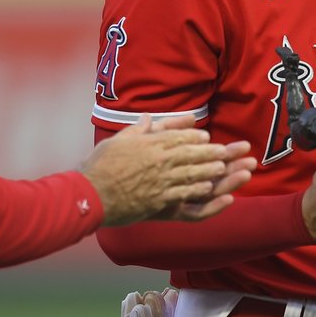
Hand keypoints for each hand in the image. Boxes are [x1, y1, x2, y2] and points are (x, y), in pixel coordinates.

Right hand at [82, 114, 254, 226]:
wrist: (91, 193)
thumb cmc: (101, 165)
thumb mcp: (119, 140)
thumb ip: (138, 128)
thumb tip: (149, 117)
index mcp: (148, 143)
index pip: (177, 137)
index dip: (194, 137)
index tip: (206, 137)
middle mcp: (157, 160)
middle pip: (190, 154)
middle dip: (209, 153)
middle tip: (224, 152)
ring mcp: (159, 180)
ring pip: (190, 173)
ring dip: (208, 170)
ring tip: (222, 169)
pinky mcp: (158, 199)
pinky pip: (182, 193)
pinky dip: (196, 190)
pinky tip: (207, 188)